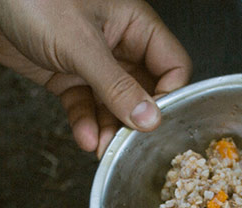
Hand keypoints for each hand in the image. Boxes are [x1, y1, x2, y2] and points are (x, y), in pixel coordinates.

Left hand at [0, 0, 191, 155]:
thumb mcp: (81, 45)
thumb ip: (116, 85)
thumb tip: (148, 118)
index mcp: (134, 24)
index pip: (171, 66)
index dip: (168, 96)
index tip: (155, 123)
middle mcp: (118, 45)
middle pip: (143, 92)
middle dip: (134, 122)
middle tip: (127, 144)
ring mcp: (94, 64)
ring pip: (114, 106)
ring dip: (110, 130)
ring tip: (102, 148)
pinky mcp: (69, 78)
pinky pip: (86, 108)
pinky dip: (86, 125)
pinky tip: (84, 138)